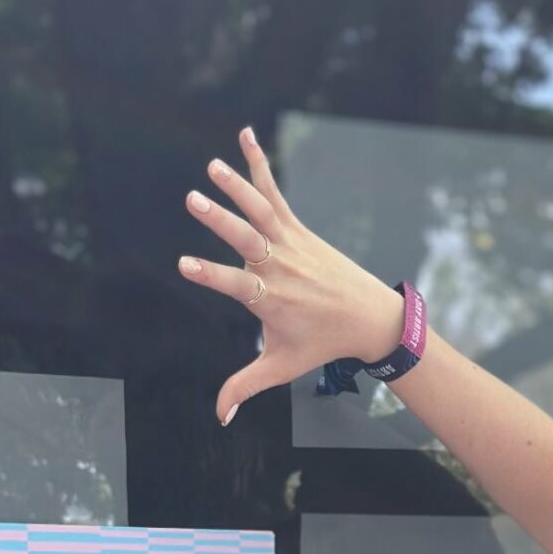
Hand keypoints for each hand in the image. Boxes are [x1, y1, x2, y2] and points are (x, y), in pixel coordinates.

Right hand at [177, 125, 404, 424]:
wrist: (368, 317)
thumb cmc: (320, 344)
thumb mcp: (281, 367)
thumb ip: (245, 386)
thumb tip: (218, 418)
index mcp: (270, 299)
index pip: (235, 285)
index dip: (210, 275)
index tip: (184, 264)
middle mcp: (280, 267)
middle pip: (246, 240)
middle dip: (221, 221)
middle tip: (193, 200)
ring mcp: (290, 243)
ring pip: (259, 211)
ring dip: (236, 186)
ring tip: (211, 167)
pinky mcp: (298, 227)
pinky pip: (275, 192)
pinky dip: (259, 164)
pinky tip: (245, 135)